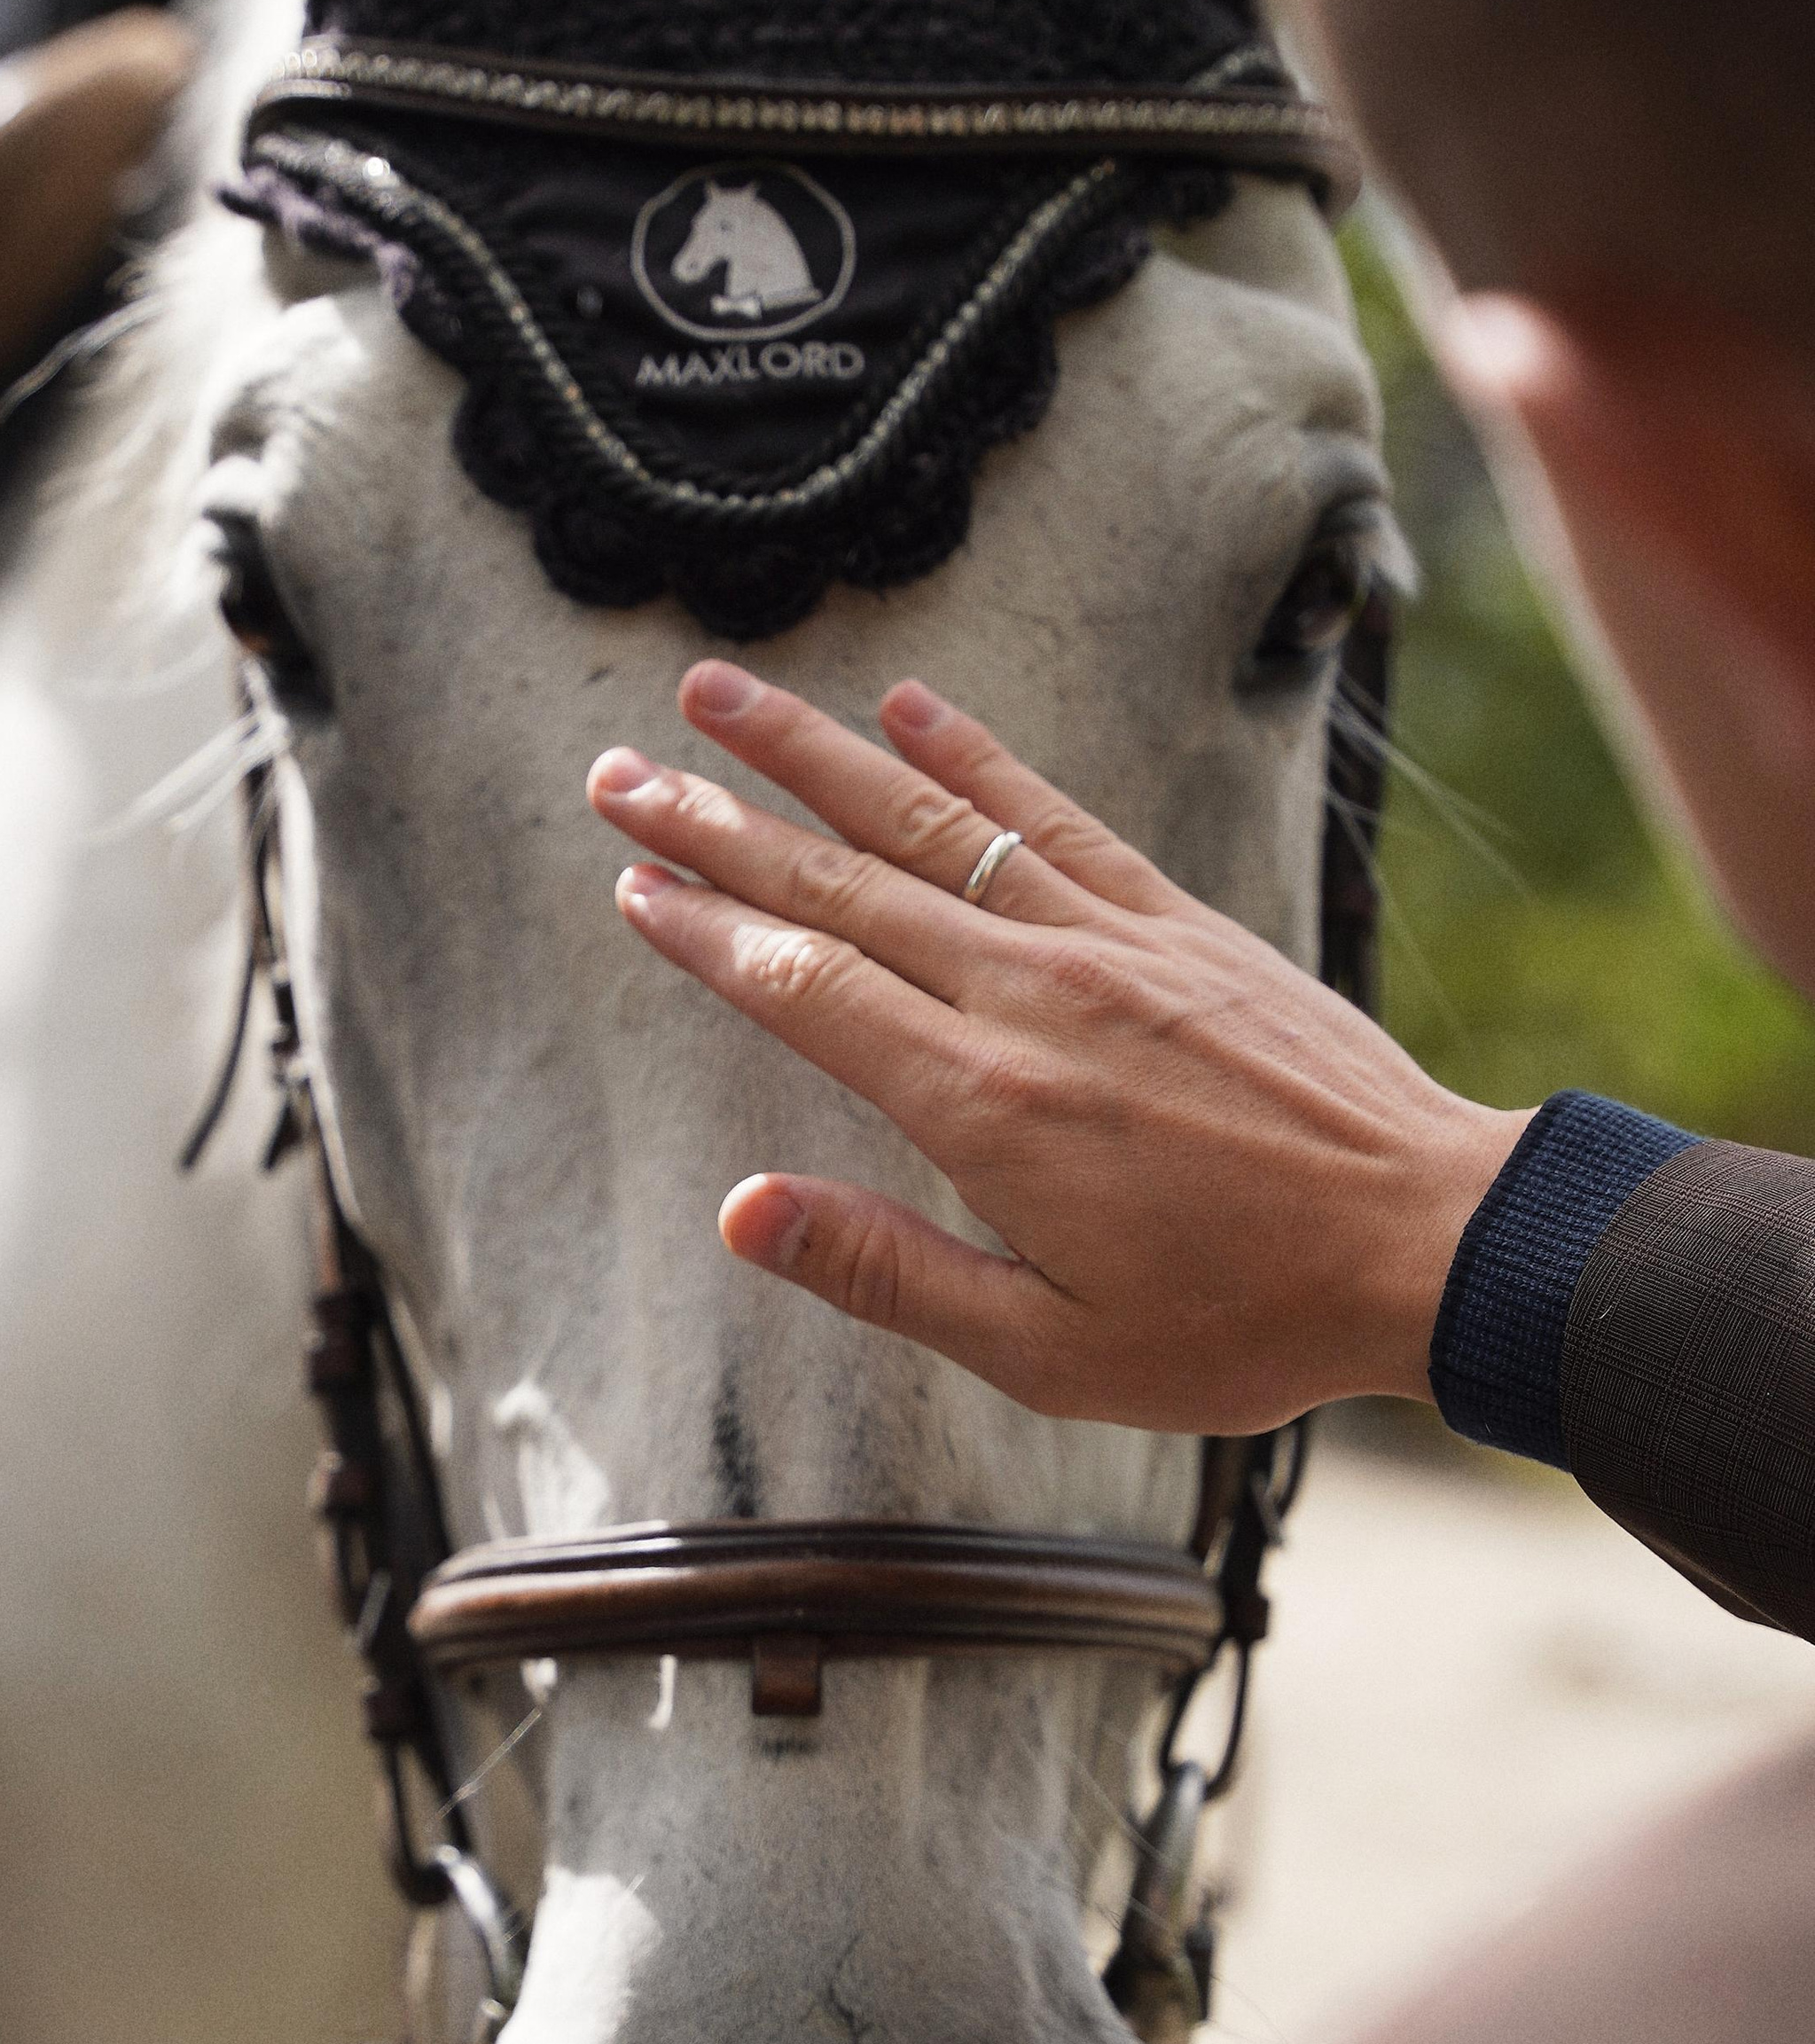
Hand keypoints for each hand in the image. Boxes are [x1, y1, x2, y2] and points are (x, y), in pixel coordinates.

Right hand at [588, 661, 1527, 1431]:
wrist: (1427, 1241)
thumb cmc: (1239, 1321)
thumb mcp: (1049, 1350)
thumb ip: (886, 1272)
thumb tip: (739, 1208)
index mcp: (983, 1106)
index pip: (806, 989)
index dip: (706, 931)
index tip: (628, 882)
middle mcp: (1031, 998)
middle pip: (840, 887)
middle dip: (717, 824)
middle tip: (615, 771)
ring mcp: (1108, 944)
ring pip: (930, 824)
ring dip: (813, 755)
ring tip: (720, 692)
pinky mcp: (1177, 923)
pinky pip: (1052, 817)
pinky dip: (973, 757)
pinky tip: (907, 707)